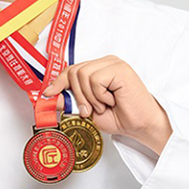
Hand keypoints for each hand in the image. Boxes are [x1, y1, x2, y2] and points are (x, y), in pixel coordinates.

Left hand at [43, 55, 171, 153]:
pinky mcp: (119, 68)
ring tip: (104, 105)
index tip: (47, 93)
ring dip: (90, 97)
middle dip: (77, 95)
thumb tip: (49, 98)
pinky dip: (100, 95)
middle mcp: (104, 63)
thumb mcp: (87, 110)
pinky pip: (95, 79)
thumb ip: (70, 101)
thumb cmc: (119, 117)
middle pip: (74, 71)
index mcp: (98, 69)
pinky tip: (112, 100)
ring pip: (82, 75)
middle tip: (88, 110)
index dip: (58, 82)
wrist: (140, 125)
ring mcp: (112, 63)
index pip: (71, 70)